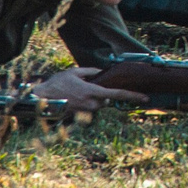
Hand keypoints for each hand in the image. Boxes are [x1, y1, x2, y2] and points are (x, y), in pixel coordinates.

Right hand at [29, 66, 146, 112]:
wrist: (42, 99)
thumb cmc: (58, 84)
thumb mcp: (75, 71)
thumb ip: (92, 72)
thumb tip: (102, 72)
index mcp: (92, 91)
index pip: (117, 94)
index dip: (132, 96)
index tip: (145, 98)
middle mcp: (91, 104)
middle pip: (106, 99)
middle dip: (102, 93)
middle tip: (87, 86)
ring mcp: (85, 112)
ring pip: (98, 104)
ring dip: (93, 98)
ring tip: (77, 92)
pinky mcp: (80, 116)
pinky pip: (90, 109)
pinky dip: (86, 103)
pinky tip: (74, 98)